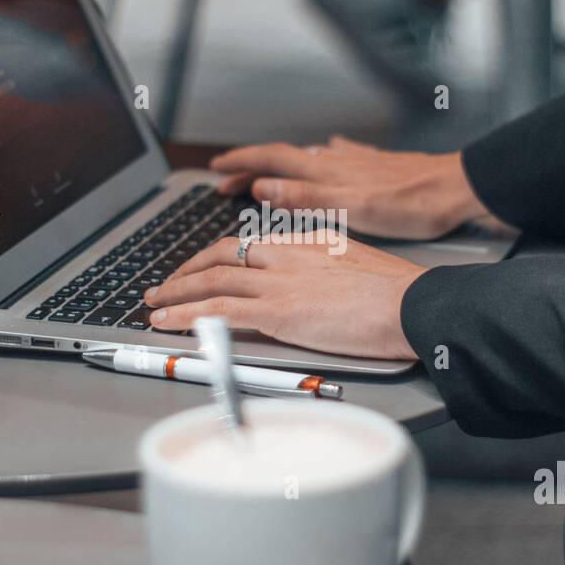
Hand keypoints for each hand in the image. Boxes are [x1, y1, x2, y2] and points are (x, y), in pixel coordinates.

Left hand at [143, 235, 424, 359]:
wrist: (413, 305)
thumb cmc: (398, 296)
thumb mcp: (356, 268)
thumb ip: (326, 272)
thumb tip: (311, 290)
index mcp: (306, 241)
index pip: (247, 244)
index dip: (215, 257)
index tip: (199, 268)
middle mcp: (286, 254)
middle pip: (221, 255)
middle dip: (186, 271)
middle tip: (165, 285)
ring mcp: (280, 281)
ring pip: (211, 280)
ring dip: (175, 293)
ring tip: (152, 305)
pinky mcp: (277, 311)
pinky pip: (218, 310)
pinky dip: (185, 315)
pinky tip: (166, 322)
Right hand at [210, 135, 500, 240]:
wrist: (458, 189)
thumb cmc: (411, 205)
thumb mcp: (353, 209)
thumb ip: (305, 198)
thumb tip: (261, 188)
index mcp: (325, 172)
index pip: (270, 160)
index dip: (240, 164)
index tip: (216, 170)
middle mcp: (337, 161)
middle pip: (283, 159)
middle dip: (252, 168)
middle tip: (228, 181)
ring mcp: (357, 162)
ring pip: (309, 159)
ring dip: (282, 167)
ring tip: (267, 175)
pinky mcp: (377, 167)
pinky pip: (340, 157)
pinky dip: (323, 158)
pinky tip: (330, 155)